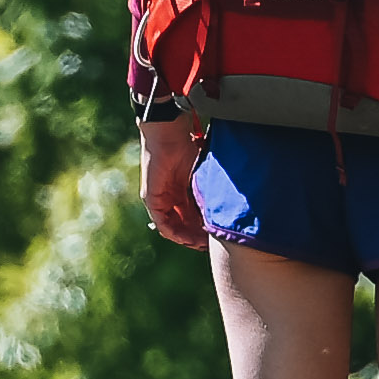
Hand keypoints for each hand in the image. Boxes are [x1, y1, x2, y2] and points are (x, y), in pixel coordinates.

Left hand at [133, 116, 206, 248]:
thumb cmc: (187, 145)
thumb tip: (226, 204)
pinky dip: (176, 234)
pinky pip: (163, 224)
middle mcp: (168, 197)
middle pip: (182, 225)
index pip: (191, 216)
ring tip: (202, 245)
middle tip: (211, 245)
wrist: (169, 133)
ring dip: (187, 238)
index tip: (216, 236)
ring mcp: (158, 199)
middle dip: (196, 237)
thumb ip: (208, 189)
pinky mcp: (152, 200)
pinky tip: (189, 239)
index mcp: (180, 190)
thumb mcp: (202, 173)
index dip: (203, 228)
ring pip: (172, 228)